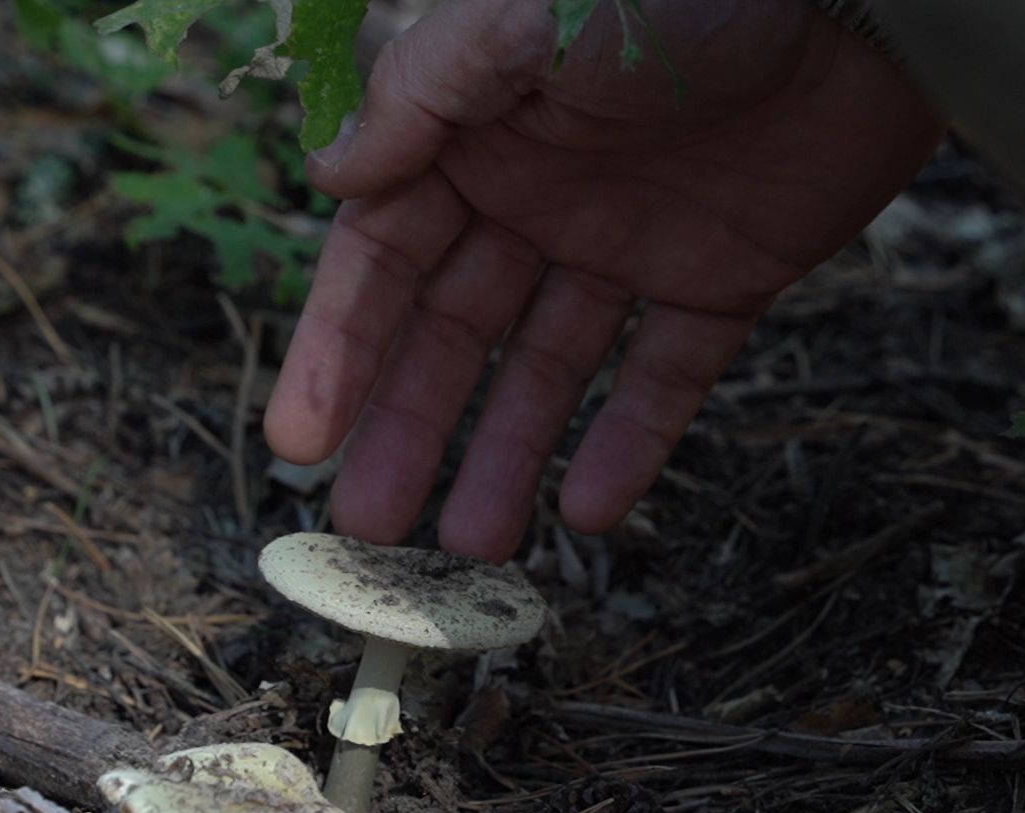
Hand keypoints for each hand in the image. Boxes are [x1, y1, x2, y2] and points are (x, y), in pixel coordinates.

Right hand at [263, 0, 942, 561]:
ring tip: (471, 547)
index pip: (382, 258)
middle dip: (410, 427)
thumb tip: (330, 174)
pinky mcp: (724, 274)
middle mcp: (542, 194)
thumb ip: (423, 96)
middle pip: (455, 330)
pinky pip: (666, 373)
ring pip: (551, 368)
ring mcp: (632, 241)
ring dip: (507, 454)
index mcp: (477, 133)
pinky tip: (587, 512)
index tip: (300, 442)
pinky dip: (630, 441)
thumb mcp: (527, 21)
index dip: (339, 349)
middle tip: (371, 526)